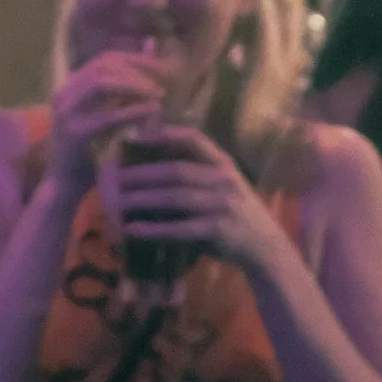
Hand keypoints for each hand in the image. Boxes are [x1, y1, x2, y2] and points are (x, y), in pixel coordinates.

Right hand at [45, 51, 170, 190]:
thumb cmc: (91, 151)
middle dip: (137, 69)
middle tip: (164, 80)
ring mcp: (66, 113)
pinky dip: (133, 110)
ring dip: (135, 85)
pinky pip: (107, 116)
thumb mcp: (110, 113)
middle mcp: (64, 94)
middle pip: (104, 66)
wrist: (65, 186)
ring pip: (102, 83)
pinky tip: (153, 110)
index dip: (135, 58)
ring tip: (159, 94)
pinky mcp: (74, 134)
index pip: (105, 59)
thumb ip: (126, 87)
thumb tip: (150, 49)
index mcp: (70, 87)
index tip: (161, 68)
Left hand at [103, 125, 295, 279]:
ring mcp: (222, 205)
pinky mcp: (217, 231)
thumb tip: (151, 164)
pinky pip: (178, 229)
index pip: (194, 139)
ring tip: (119, 201)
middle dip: (143, 173)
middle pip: (176, 171)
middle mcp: (224, 180)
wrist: (265, 247)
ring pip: (175, 198)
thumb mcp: (223, 185)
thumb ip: (197, 173)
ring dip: (143, 199)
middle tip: (116, 175)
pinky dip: (153, 229)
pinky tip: (133, 230)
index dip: (164, 135)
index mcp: (223, 165)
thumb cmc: (235, 213)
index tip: (137, 135)